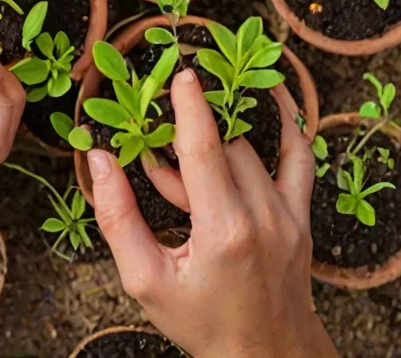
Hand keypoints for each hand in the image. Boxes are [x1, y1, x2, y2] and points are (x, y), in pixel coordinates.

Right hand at [86, 68, 337, 357]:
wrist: (268, 356)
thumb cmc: (203, 322)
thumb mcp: (146, 281)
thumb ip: (118, 217)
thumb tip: (99, 159)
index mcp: (224, 231)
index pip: (206, 149)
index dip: (191, 106)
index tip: (180, 72)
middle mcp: (263, 215)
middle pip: (223, 147)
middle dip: (187, 140)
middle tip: (156, 156)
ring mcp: (289, 213)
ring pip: (249, 150)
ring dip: (215, 146)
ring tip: (184, 177)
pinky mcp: (301, 214)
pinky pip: (301, 155)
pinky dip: (288, 120)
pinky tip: (273, 90)